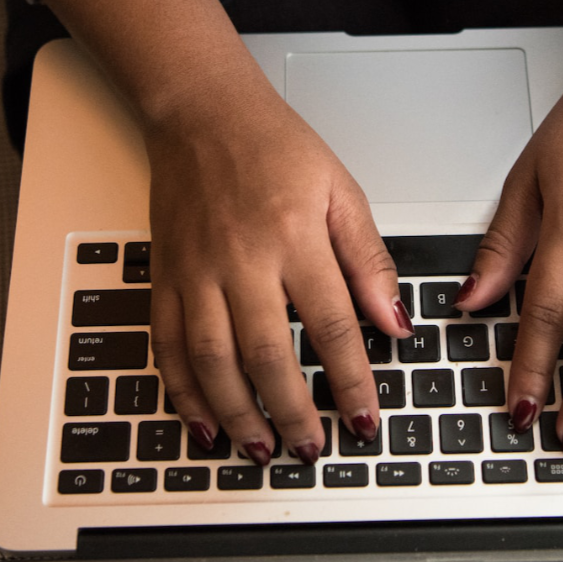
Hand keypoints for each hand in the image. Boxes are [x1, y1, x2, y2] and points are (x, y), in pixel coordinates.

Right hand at [27, 0, 411, 467]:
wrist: (201, 112)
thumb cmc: (274, 147)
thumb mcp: (342, 191)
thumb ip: (369, 261)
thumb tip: (397, 322)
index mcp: (295, 236)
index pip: (330, 324)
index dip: (350, 380)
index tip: (365, 418)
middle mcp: (242, 258)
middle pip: (267, 353)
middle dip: (292, 412)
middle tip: (310, 449)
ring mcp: (196, 271)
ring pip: (213, 359)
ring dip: (236, 413)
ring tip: (261, 447)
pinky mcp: (165, 276)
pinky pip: (168, 345)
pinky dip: (183, 390)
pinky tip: (203, 420)